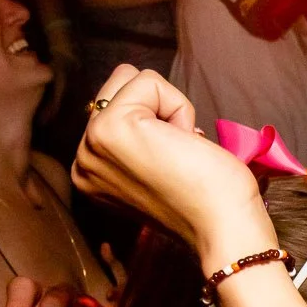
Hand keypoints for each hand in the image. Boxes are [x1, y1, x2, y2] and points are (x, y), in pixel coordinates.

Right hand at [73, 64, 272, 269]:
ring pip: (132, 80)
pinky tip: (183, 144)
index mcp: (91, 171)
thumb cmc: (208, 198)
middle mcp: (82, 159)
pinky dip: (177, 106)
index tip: (171, 162)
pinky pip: (149, 82)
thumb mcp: (157, 164)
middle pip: (117, 86)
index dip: (155, 121)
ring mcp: (92, 143)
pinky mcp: (112, 127)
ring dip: (167, 109)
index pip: (114, 106)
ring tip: (179, 151)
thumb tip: (145, 95)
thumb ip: (138, 138)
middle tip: (177, 154)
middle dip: (157, 109)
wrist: (223, 227)